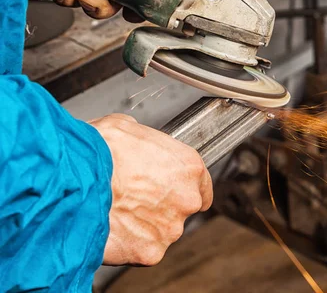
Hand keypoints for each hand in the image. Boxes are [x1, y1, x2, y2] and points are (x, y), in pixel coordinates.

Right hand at [89, 114, 212, 265]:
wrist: (72, 179)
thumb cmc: (98, 150)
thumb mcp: (127, 127)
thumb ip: (146, 142)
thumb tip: (138, 145)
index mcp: (189, 167)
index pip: (202, 186)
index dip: (182, 188)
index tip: (169, 190)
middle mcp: (187, 198)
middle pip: (181, 209)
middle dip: (161, 206)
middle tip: (133, 198)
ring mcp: (170, 228)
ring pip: (162, 231)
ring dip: (145, 225)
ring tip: (118, 211)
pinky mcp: (151, 252)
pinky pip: (143, 249)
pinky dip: (130, 243)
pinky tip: (113, 227)